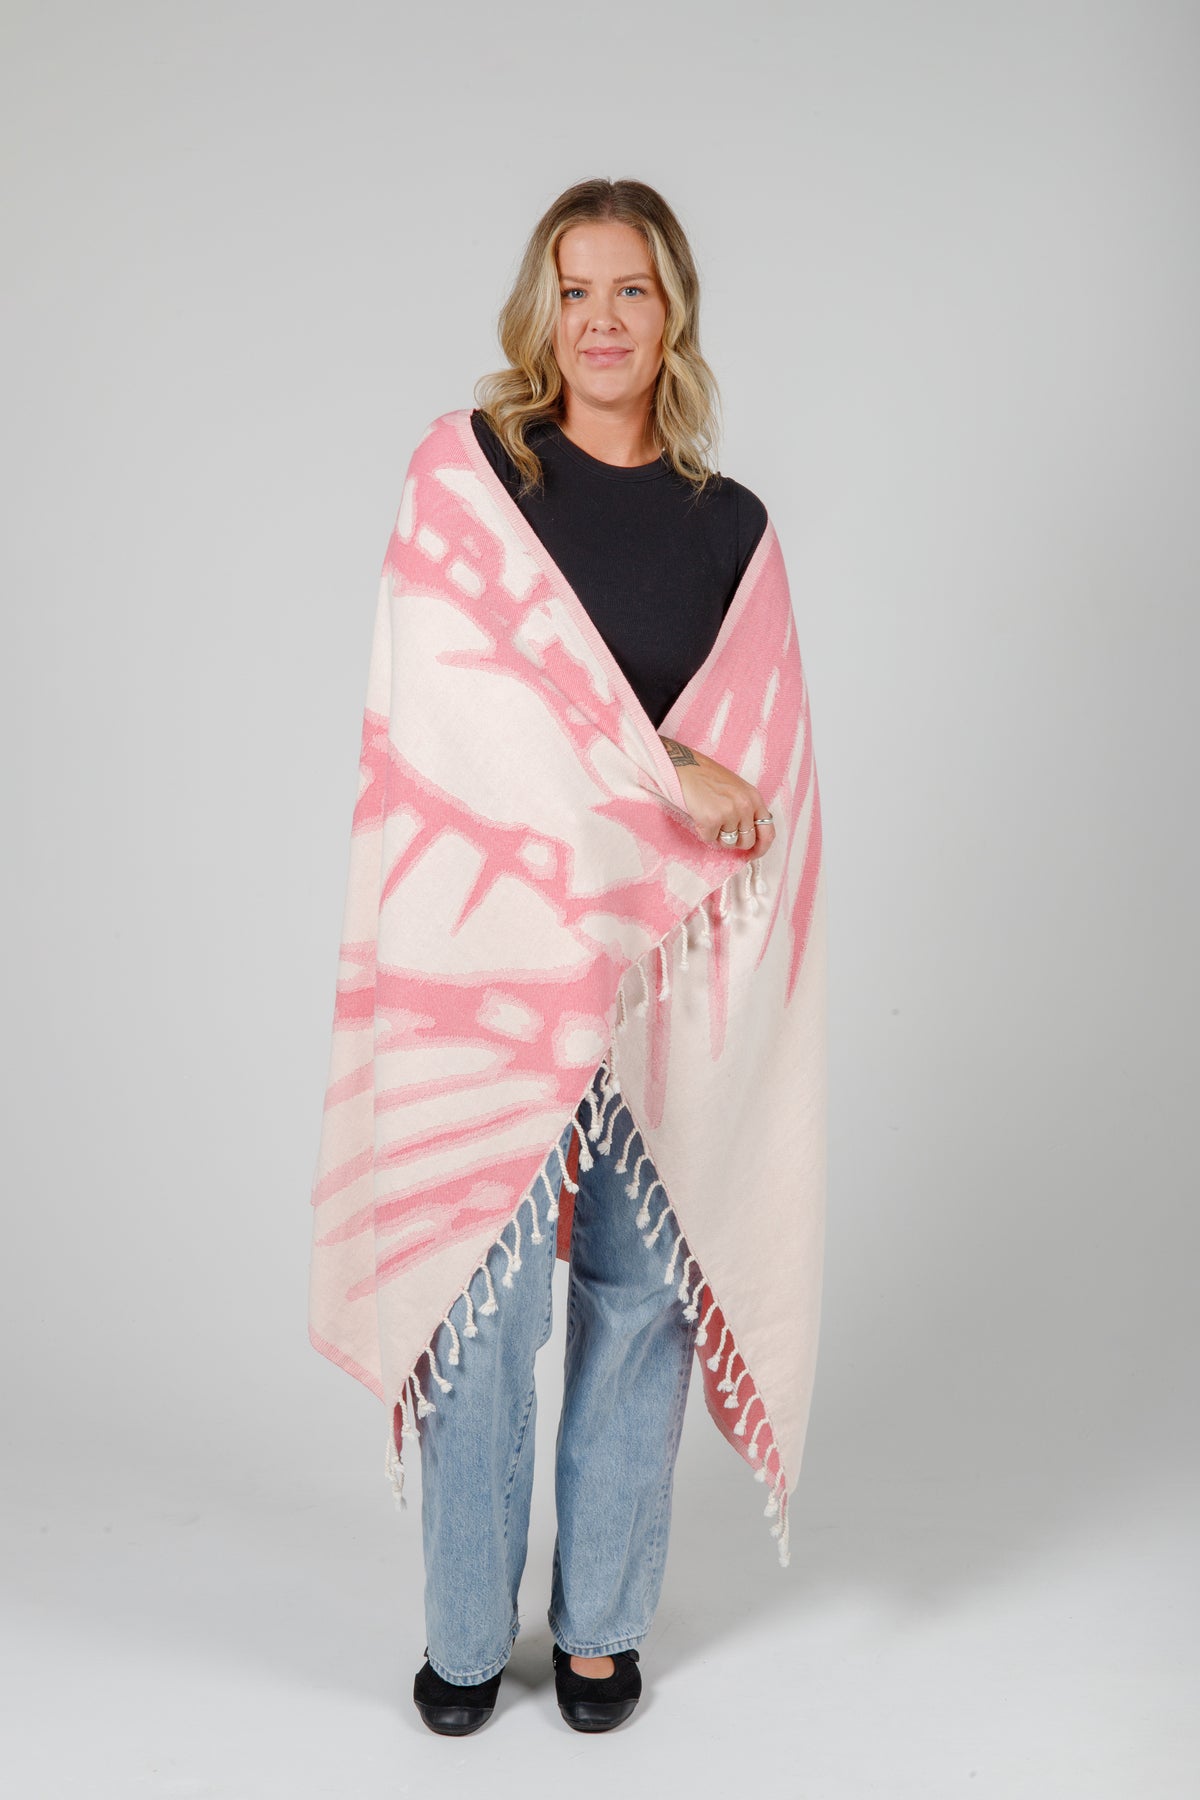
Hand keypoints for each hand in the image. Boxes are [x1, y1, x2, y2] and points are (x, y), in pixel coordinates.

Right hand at [659, 736, 775, 861]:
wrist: (685, 768)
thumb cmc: (708, 777)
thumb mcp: (738, 790)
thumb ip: (747, 810)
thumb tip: (749, 835)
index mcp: (754, 798)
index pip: (768, 831)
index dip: (761, 847)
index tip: (753, 853)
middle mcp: (745, 806)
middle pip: (747, 841)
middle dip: (734, 842)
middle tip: (722, 832)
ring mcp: (730, 813)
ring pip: (728, 843)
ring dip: (718, 836)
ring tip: (710, 818)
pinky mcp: (712, 819)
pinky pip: (710, 839)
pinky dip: (703, 832)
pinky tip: (699, 816)